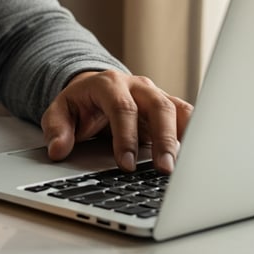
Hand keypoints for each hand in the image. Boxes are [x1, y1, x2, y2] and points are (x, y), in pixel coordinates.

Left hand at [40, 70, 192, 173]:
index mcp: (109, 84)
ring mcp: (156, 95)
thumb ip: (56, 129)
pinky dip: (195, 135)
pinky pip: (188, 117)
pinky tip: (197, 156)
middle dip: (163, 139)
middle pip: (158, 107)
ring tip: (186, 167)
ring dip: (184, 138)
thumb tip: (57, 150)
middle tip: (164, 169)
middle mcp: (137, 86)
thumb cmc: (79, 104)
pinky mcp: (169, 107)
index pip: (122, 108)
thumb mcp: (58, 112)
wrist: (94, 89)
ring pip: (178, 110)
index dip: (126, 137)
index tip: (127, 164)